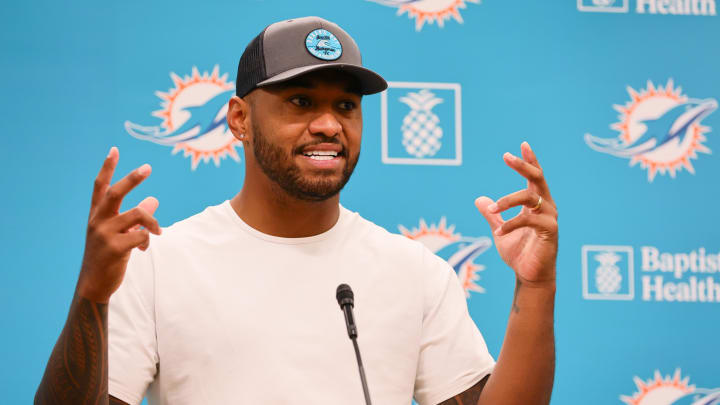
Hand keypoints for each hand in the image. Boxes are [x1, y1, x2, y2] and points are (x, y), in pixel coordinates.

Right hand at [76, 147, 160, 302]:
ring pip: (137, 214)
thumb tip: (153, 199)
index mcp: (97, 215)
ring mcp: (104, 234)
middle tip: (148, 167)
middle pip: (116, 193)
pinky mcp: (115, 248)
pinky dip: (147, 240)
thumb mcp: (119, 233)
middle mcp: (98, 221)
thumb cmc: (108, 256)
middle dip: (132, 178)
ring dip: (153, 222)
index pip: (100, 187)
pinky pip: (141, 235)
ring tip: (158, 232)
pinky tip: (144, 249)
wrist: (94, 284)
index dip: (107, 168)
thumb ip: (135, 217)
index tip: (114, 150)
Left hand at [475, 142, 557, 285]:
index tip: (522, 144)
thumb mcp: (500, 230)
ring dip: (507, 201)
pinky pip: (528, 220)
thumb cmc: (519, 252)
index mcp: (536, 204)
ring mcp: (550, 218)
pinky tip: (498, 231)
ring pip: (530, 197)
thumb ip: (492, 214)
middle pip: (537, 178)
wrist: (530, 276)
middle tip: (506, 156)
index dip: (529, 160)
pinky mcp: (550, 231)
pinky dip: (510, 223)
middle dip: (523, 165)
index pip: (534, 177)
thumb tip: (478, 199)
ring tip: (492, 208)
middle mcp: (546, 207)